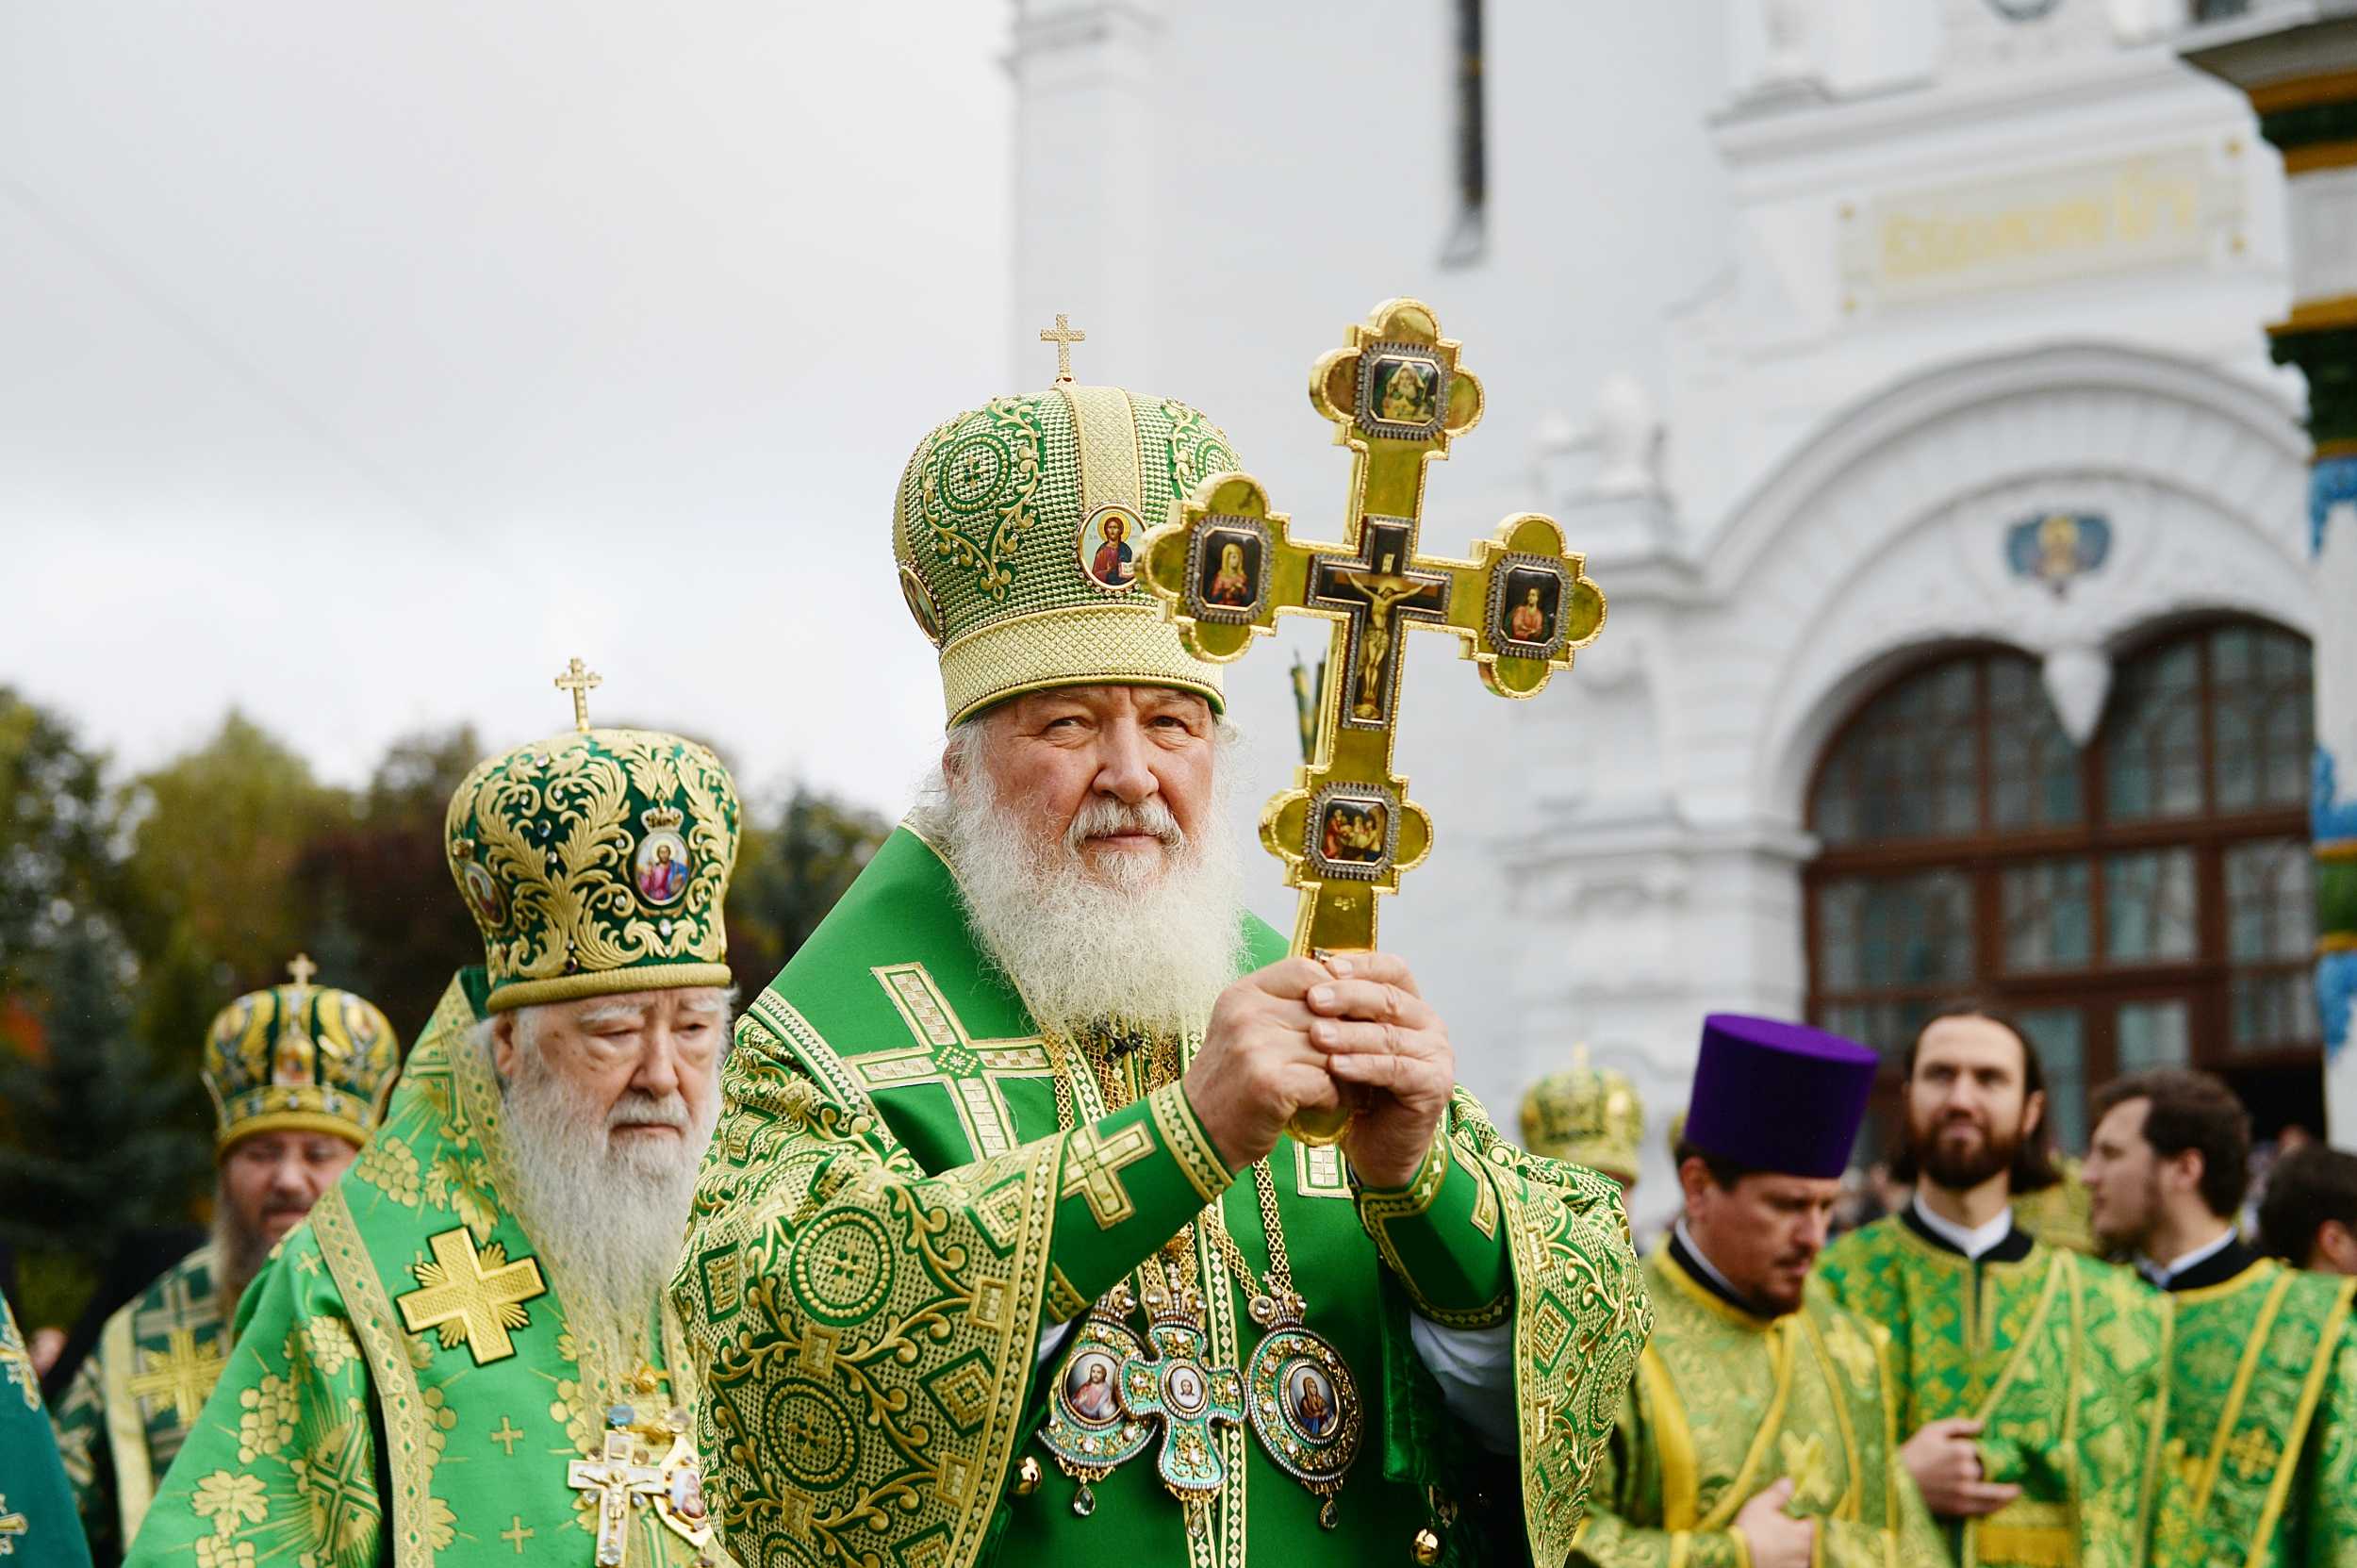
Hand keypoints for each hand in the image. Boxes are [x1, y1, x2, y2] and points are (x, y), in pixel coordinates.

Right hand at [1184, 958, 1342, 1171]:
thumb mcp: (1244, 1030)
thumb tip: (1342, 989)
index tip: (1351, 1013)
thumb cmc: (1230, 1082)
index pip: (1304, 970)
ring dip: (1349, 1070)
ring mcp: (1256, 1047)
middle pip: (1325, 1010)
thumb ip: (1282, 1007)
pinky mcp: (1270, 1083)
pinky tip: (1328, 1104)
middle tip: (1369, 1052)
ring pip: (1332, 1047)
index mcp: (1242, 994)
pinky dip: (1335, 1097)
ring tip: (1354, 1084)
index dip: (1336, 989)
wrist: (1198, 1133)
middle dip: (1352, 1034)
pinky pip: (1327, 1081)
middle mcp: (1247, 1014)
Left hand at [1301, 952, 1453, 1187]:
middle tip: (1313, 999)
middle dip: (1348, 996)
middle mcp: (1428, 1025)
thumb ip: (1334, 1012)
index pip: (1392, 970)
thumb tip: (1298, 973)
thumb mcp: (1344, 1044)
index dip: (1361, 964)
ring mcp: (1436, 1055)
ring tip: (1317, 1035)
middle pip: (1389, 998)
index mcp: (1410, 1005)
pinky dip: (1364, 1066)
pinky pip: (1396, 1069)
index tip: (1324, 966)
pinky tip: (1336, 1067)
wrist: (1377, 1148)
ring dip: (1351, 1034)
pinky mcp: (1434, 1086)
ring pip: (1389, 1035)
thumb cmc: (1355, 1091)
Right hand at [1734, 1478, 1814, 1567]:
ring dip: (1803, 1551)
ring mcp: (1796, 1566)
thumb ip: (1778, 1493)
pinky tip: (1784, 1557)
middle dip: (1809, 1536)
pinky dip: (1794, 1562)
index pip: (1817, 1524)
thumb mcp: (1761, 1505)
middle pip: (1815, 1543)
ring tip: (1792, 1544)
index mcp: (1802, 1533)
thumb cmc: (1750, 1529)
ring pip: (1808, 1558)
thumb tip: (1790, 1481)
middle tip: (1798, 1529)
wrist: (1737, 1557)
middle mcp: (1804, 1551)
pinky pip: (1797, 1567)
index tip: (1805, 1515)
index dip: (1811, 1518)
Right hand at [1900, 1418, 2018, 1516]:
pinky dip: (1998, 1505)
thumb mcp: (1932, 1430)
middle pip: (1994, 1472)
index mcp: (1961, 1450)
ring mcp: (1965, 1492)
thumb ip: (1958, 1425)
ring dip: (2009, 1493)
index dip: (1994, 1452)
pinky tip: (2003, 1503)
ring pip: (1996, 1494)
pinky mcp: (1960, 1507)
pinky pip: (1986, 1508)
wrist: (1896, 1481)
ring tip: (2017, 1490)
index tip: (2001, 1453)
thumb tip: (1982, 1424)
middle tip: (2015, 1471)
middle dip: (2004, 1471)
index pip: (1987, 1451)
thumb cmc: (1913, 1452)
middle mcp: (1967, 1472)